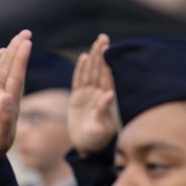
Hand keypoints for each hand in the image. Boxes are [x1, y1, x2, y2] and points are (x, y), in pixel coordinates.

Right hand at [0, 29, 31, 166]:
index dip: (21, 60)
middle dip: (19, 51)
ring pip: (2, 71)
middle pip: (12, 70)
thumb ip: (3, 120)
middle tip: (26, 33)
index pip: (16, 78)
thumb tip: (6, 98)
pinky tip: (0, 52)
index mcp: (11, 106)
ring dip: (9, 54)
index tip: (27, 44)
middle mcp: (5, 99)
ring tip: (17, 38)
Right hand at [67, 33, 119, 156]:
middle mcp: (98, 94)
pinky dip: (80, 69)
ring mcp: (88, 95)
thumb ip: (103, 111)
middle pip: (99, 70)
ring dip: (93, 58)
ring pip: (90, 73)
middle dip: (101, 54)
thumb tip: (109, 94)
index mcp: (106, 98)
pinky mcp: (77, 99)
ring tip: (96, 43)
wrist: (86, 147)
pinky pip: (78, 81)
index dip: (107, 62)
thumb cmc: (97, 139)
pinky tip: (83, 57)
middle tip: (103, 38)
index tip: (109, 47)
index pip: (106, 76)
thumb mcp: (101, 128)